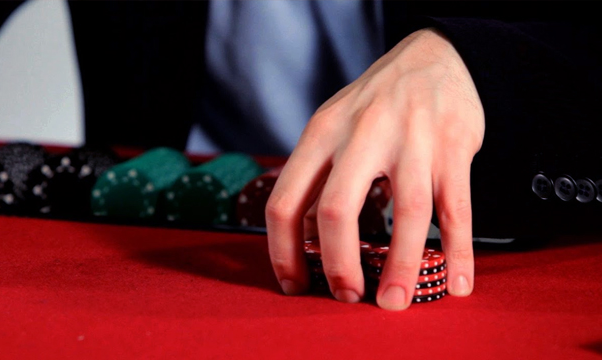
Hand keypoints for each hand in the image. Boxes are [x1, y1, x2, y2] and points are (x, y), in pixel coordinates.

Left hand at [265, 28, 484, 309]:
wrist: (432, 56)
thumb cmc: (374, 104)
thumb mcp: (333, 127)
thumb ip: (318, 178)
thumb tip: (307, 238)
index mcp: (321, 133)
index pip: (285, 201)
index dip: (283, 251)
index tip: (294, 285)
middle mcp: (361, 134)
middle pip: (337, 209)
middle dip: (338, 265)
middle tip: (346, 297)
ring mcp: (411, 139)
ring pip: (407, 212)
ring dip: (401, 266)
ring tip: (394, 303)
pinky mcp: (453, 147)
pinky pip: (457, 208)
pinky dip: (458, 251)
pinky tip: (456, 283)